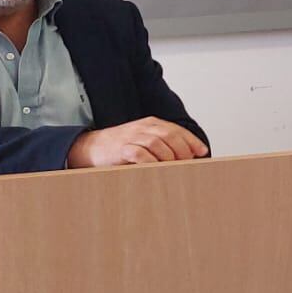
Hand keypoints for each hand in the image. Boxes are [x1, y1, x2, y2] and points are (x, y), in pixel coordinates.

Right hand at [67, 117, 208, 167]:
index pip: (176, 130)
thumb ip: (161, 145)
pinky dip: (151, 161)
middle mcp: (143, 127)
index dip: (191, 140)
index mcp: (151, 124)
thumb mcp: (143, 140)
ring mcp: (131, 136)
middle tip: (188, 163)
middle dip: (182, 150)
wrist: (89, 147)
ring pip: (157, 143)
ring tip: (175, 167)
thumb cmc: (120, 147)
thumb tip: (185, 157)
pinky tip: (157, 168)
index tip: (202, 151)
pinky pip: (139, 153)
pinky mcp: (120, 148)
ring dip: (169, 156)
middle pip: (170, 135)